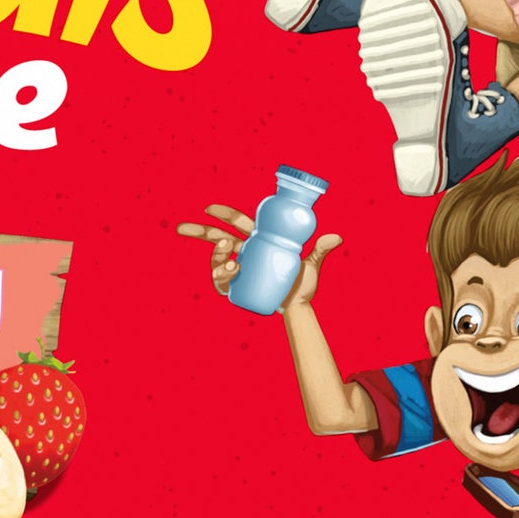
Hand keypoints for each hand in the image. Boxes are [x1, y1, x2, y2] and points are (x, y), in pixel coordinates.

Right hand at [175, 205, 342, 307]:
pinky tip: (230, 274)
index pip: (236, 222)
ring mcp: (237, 269)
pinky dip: (220, 277)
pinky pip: (220, 281)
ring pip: (216, 260)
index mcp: (258, 240)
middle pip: (216, 238)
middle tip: (181, 229)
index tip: (209, 209)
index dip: (222, 214)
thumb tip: (337, 237)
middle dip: (197, 231)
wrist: (297, 309)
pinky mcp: (235, 287)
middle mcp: (244, 253)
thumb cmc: (301, 284)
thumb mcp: (309, 267)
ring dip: (216, 258)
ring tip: (230, 261)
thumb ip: (319, 251)